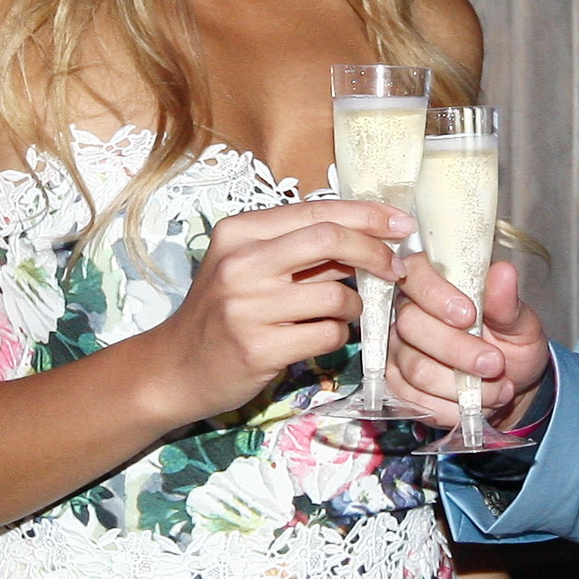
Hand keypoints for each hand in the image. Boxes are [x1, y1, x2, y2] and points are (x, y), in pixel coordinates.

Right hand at [144, 204, 407, 425]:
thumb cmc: (221, 313)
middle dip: (375, 252)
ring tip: (342, 312)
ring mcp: (248, 307)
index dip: (367, 215)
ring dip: (354, 305)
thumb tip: (367, 234)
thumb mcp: (246, 266)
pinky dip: (337, 336)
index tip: (401, 223)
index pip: (316, 211)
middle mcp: (241, 264)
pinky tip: (321, 337)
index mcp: (239, 233)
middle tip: (397, 268)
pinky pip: (328, 336)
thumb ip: (296, 248)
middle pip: (330, 240)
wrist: (176, 368)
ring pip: (336, 295)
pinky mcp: (259, 348)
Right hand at [386, 256, 550, 428]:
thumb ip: (507, 303)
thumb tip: (503, 272)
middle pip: (412, 326)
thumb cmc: (511, 344)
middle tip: (495, 363)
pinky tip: (475, 404)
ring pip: (417, 368)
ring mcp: (398, 349)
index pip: (415, 273)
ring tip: (498, 389)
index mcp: (434, 282)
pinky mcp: (397, 384)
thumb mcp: (520, 323)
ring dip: (461, 386)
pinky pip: (415, 400)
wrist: (509, 384)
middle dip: (458, 350)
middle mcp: (407, 312)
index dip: (435, 294)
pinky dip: (452, 408)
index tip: (468, 315)